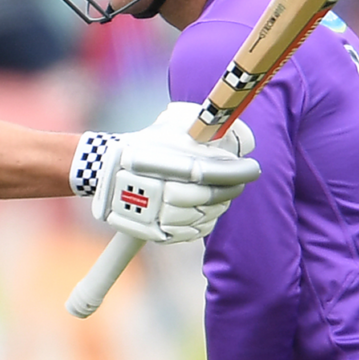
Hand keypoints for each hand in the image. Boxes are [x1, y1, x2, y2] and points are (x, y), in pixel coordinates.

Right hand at [70, 102, 259, 242]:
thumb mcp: (170, 127)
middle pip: (212, 196)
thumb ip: (201, 130)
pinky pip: (192, 232)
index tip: (253, 168)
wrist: (106, 172)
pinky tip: (207, 212)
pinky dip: (204, 223)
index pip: (215, 172)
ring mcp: (160, 215)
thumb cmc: (144, 145)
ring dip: (219, 206)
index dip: (238, 172)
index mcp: (169, 163)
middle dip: (231, 189)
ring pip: (204, 216)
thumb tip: (233, 135)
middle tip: (238, 181)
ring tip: (221, 195)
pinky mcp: (157, 232)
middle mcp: (164, 191)